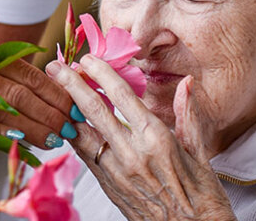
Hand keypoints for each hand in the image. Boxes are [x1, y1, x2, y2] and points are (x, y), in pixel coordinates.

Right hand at [0, 58, 75, 148]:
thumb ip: (16, 76)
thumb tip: (56, 94)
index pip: (32, 77)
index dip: (57, 95)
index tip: (75, 111)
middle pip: (23, 96)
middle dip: (50, 115)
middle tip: (68, 130)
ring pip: (7, 112)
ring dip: (34, 129)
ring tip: (53, 141)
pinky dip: (4, 134)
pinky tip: (21, 143)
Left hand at [45, 56, 234, 220]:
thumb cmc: (201, 197)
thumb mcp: (200, 151)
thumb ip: (188, 114)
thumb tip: (187, 84)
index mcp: (156, 139)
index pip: (122, 95)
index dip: (101, 73)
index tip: (89, 58)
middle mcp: (132, 153)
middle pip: (93, 111)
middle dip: (72, 85)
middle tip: (56, 68)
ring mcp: (116, 171)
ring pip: (82, 133)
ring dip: (66, 110)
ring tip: (54, 91)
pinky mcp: (108, 186)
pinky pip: (85, 155)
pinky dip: (74, 136)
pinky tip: (67, 124)